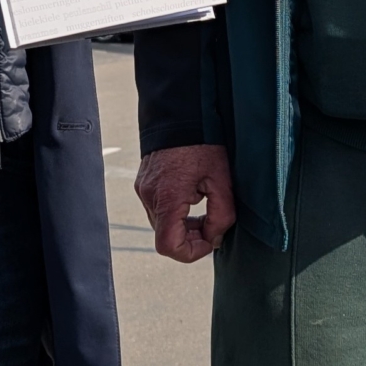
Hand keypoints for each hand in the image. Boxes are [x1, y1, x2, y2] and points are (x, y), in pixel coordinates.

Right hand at [135, 143, 234, 261]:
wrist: (182, 112)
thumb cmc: (203, 142)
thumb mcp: (221, 180)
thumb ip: (221, 215)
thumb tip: (214, 238)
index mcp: (167, 197)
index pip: (168, 246)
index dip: (191, 252)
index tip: (210, 239)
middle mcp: (149, 196)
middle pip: (166, 236)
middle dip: (191, 236)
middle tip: (213, 222)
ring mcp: (143, 189)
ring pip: (162, 224)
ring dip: (183, 224)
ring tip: (204, 205)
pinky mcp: (144, 183)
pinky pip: (158, 208)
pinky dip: (175, 211)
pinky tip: (192, 195)